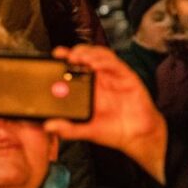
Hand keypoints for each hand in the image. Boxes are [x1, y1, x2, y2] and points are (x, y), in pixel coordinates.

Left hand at [44, 45, 166, 183]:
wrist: (137, 136)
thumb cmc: (113, 130)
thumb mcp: (87, 130)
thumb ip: (69, 129)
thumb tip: (49, 127)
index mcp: (89, 87)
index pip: (75, 67)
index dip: (65, 58)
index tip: (56, 55)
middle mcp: (100, 79)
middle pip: (87, 56)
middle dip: (76, 52)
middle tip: (67, 56)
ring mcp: (113, 77)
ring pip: (101, 55)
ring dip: (89, 53)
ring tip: (79, 57)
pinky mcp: (127, 78)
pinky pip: (116, 65)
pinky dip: (105, 62)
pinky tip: (96, 65)